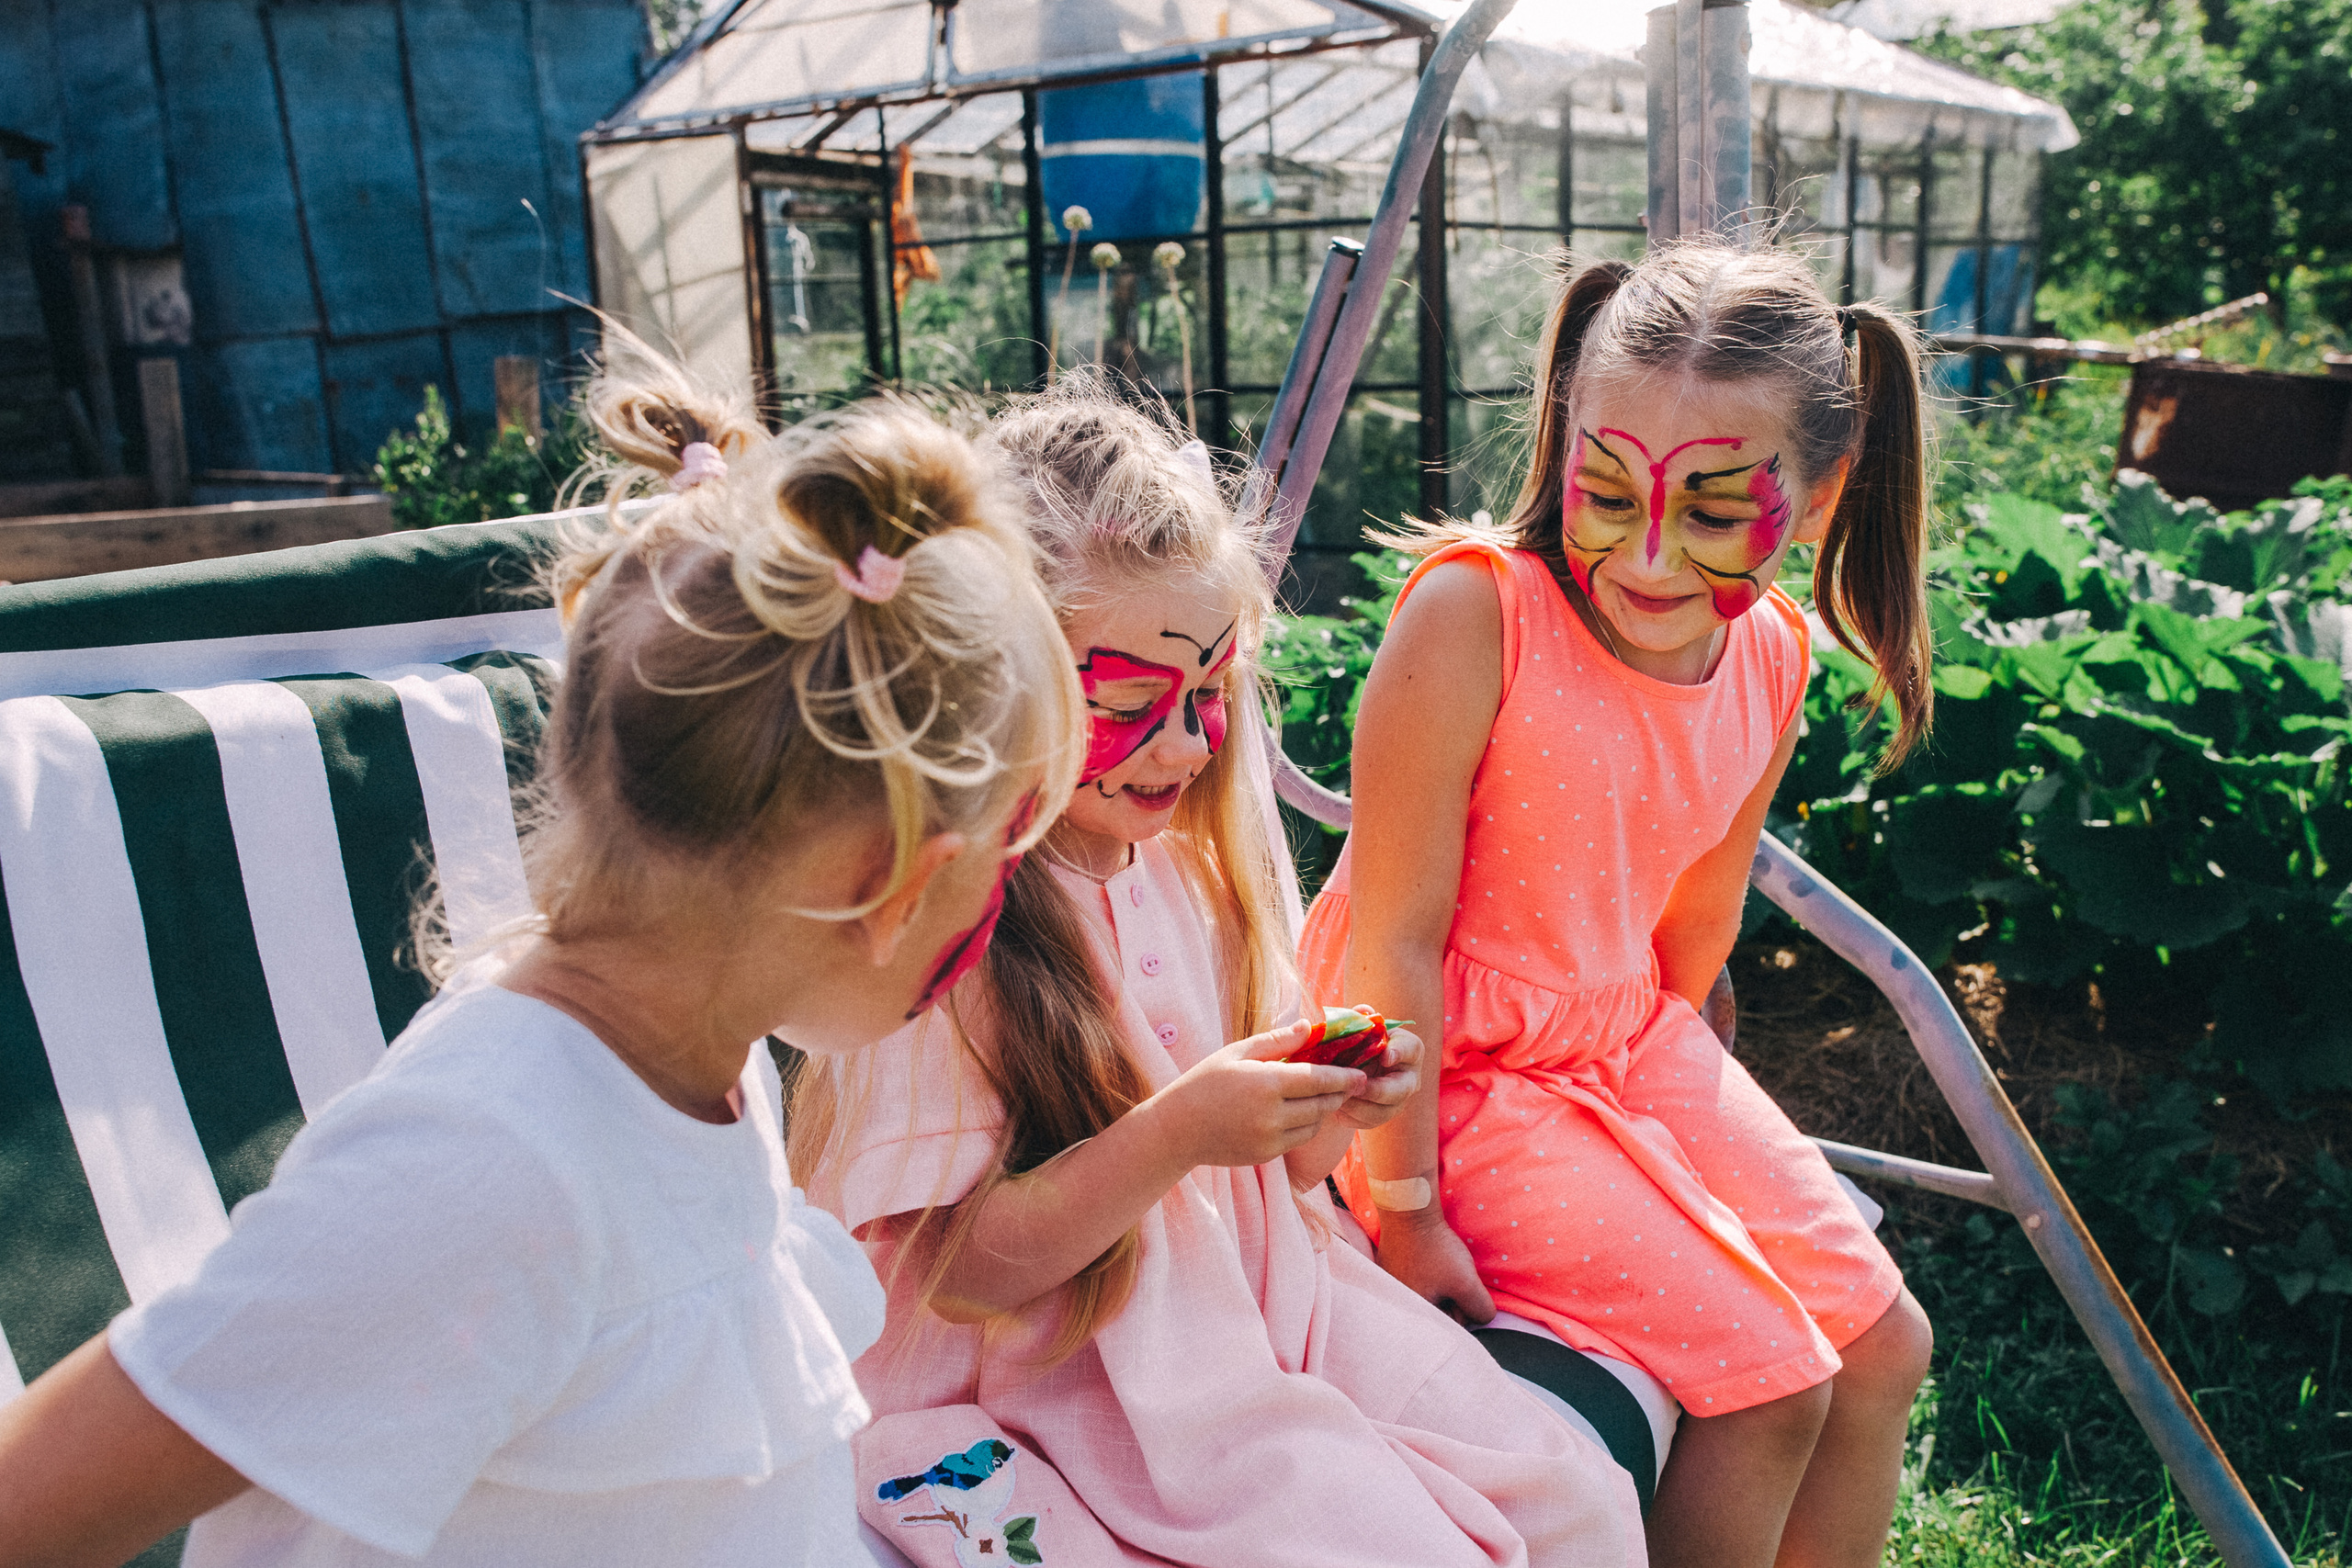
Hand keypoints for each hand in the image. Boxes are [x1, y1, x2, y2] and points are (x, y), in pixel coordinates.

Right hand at [1141, 1020, 1365, 1169]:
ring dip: (1322, 1110)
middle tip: (1350, 1082)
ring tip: (1321, 1095)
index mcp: (1265, 1083)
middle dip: (1338, 1093)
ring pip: (1313, 1125)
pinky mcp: (1266, 1155)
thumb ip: (1277, 1041)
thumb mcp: (1237, 1052)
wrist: (1177, 1129)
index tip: (1360, 1073)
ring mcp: (1269, 1139)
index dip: (1343, 1077)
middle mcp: (1271, 1115)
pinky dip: (1304, 1126)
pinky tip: (1296, 1113)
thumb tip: (1310, 1027)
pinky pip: (1297, 1139)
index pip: (1318, 1079)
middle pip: (1321, 1104)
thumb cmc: (1204, 1082)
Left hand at [1334, 1026, 1422, 1130]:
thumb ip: (1361, 1019)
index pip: (1410, 1049)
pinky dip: (1349, 1117)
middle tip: (1354, 1086)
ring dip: (1358, 1107)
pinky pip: (1367, 1123)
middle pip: (1400, 1090)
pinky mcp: (1381, 1116)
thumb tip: (1362, 1011)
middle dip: (1376, 1090)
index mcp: (1409, 1049)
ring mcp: (1397, 1101)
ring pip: (1382, 1112)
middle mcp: (1409, 1078)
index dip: (1400, 1053)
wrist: (1354, 1064)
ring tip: (1336, 1098)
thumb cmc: (1360, 1040)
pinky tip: (1333, 1107)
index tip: (1385, 1055)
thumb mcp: (1362, 1027)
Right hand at [1375, 1203, 1495, 1326]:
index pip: (1450, 1326)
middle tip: (1452, 1273)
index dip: (1462, 1307)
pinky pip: (1416, 1280)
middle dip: (1452, 1298)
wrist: (1409, 1211)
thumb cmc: (1436, 1248)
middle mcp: (1397, 1305)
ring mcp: (1391, 1287)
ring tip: (1442, 1264)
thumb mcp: (1467, 1284)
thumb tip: (1482, 1317)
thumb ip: (1480, 1310)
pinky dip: (1426, 1272)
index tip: (1458, 1287)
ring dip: (1441, 1285)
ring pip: (1429, 1295)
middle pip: (1439, 1312)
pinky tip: (1428, 1257)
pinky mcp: (1388, 1269)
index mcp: (1412, 1314)